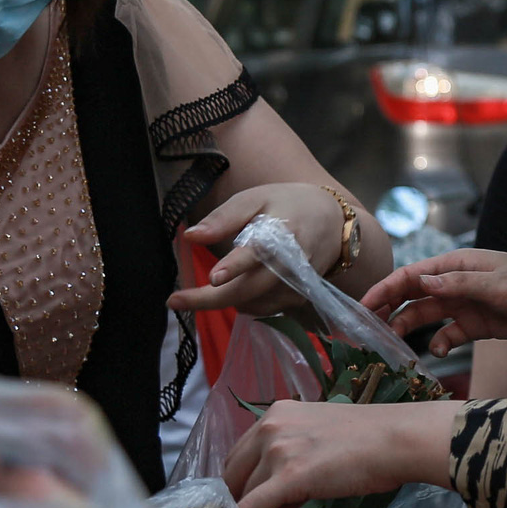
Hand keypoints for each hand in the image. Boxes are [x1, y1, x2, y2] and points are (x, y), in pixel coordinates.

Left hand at [169, 183, 344, 315]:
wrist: (332, 222)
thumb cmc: (287, 205)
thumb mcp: (256, 198)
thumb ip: (224, 218)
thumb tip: (190, 237)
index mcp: (283, 231)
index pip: (260, 251)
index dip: (237, 266)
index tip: (214, 278)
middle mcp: (293, 263)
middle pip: (250, 289)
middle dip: (209, 299)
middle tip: (173, 300)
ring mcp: (297, 285)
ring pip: (252, 303)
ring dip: (225, 298)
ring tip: (211, 282)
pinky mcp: (298, 298)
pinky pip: (262, 308)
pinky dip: (243, 300)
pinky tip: (240, 283)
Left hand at [224, 398, 461, 507]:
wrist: (396, 439)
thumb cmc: (370, 440)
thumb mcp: (319, 436)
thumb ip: (292, 454)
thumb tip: (280, 493)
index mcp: (276, 414)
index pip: (239, 455)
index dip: (239, 487)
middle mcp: (269, 427)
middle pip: (232, 477)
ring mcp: (276, 450)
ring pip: (243, 498)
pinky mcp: (287, 476)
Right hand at [359, 249, 506, 354]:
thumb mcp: (497, 284)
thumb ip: (458, 283)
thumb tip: (419, 280)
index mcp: (457, 263)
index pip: (411, 275)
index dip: (384, 290)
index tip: (360, 308)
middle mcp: (456, 282)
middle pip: (412, 296)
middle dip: (387, 311)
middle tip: (363, 331)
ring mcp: (466, 305)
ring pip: (426, 317)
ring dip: (408, 330)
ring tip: (392, 347)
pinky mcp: (478, 325)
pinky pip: (448, 335)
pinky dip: (438, 345)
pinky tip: (437, 354)